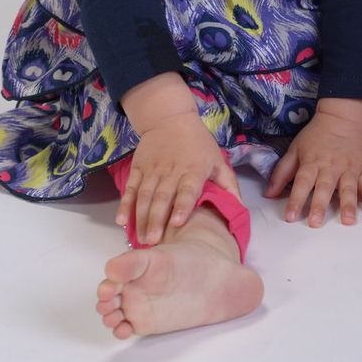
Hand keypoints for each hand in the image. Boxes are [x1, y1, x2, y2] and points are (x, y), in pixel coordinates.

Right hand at [115, 112, 240, 244]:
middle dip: (156, 220)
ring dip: (141, 218)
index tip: (177, 223)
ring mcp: (153, 169)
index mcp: (194, 169)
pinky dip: (125, 204)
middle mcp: (172, 170)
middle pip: (163, 197)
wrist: (171, 118)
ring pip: (145, 195)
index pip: (188, 189)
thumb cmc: (198, 143)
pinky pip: (130, 188)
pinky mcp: (138, 167)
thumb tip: (240, 208)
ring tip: (140, 240)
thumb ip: (228, 184)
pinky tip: (122, 221)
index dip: (182, 205)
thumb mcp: (217, 159)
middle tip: (153, 243)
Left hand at [263, 112, 361, 226]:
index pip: (302, 183)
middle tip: (315, 223)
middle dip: (320, 205)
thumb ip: (282, 172)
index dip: (295, 199)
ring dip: (348, 204)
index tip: (290, 216)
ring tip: (347, 221)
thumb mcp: (295, 149)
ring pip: (348, 188)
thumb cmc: (316, 135)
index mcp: (312, 163)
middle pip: (324, 187)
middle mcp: (330, 167)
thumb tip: (268, 194)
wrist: (343, 118)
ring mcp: (348, 168)